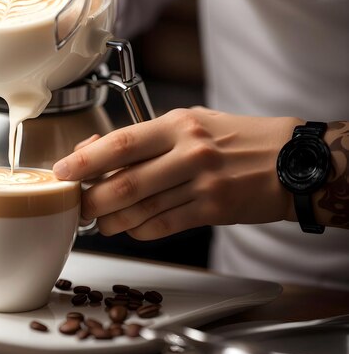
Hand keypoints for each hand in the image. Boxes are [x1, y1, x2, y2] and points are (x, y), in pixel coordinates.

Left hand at [53, 107, 300, 239]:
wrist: (290, 161)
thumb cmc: (236, 138)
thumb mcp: (191, 122)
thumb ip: (148, 137)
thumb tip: (100, 152)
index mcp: (178, 124)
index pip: (121, 142)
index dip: (86, 159)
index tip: (63, 171)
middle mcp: (188, 152)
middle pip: (125, 182)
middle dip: (92, 200)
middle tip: (77, 206)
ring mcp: (202, 184)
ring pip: (141, 209)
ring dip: (113, 221)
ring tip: (101, 222)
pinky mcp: (213, 211)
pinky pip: (164, 225)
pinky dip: (141, 230)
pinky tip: (132, 228)